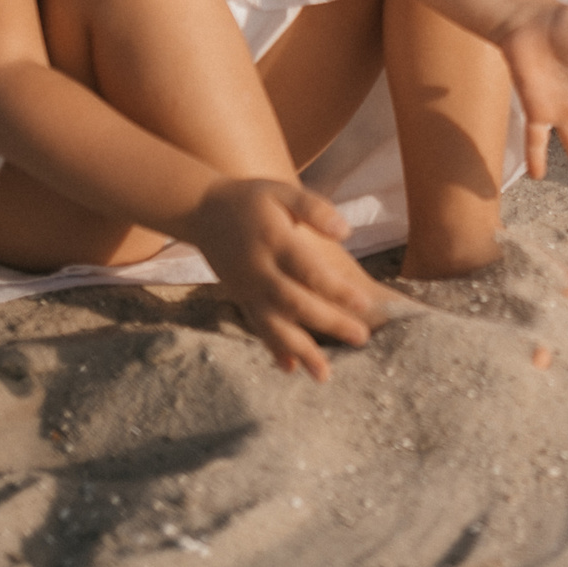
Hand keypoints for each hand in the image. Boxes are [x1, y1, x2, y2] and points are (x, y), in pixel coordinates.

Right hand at [183, 178, 399, 379]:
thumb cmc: (252, 199)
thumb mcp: (282, 191)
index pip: (308, 271)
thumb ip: (314, 209)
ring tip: (324, 375)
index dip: (336, 289)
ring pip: (274, 324)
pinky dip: (273, 349)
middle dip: (328, 323)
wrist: (203, 210)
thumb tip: (346, 232)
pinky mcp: (241, 298)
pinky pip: (257, 327)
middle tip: (361, 338)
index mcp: (273, 242)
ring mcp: (247, 289)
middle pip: (295, 303)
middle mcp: (259, 271)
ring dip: (300, 350)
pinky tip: (291, 369)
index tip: (364, 305)